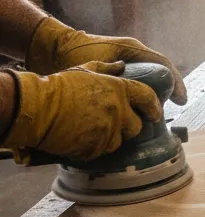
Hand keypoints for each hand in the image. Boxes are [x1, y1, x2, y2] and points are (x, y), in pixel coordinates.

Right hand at [2, 63, 163, 162]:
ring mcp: (107, 129)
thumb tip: (121, 65)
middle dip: (128, 128)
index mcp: (119, 89)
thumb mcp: (84, 70)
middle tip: (114, 125)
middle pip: (136, 127)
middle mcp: (118, 110)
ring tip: (91, 131)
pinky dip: (92, 148)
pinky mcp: (95, 146)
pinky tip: (81, 140)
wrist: (36, 106)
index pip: (148, 98)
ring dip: (109, 139)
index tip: (155, 114)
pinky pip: (100, 151)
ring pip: (118, 142)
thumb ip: (106, 68)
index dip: (154, 108)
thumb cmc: (58, 86)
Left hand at [27, 17, 186, 104]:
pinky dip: (141, 96)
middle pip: (160, 73)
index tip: (182, 101)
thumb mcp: (96, 62)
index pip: (163, 64)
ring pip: (150, 79)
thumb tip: (133, 99)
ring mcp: (128, 62)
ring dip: (154, 95)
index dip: (176, 83)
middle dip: (168, 91)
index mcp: (133, 49)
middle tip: (168, 110)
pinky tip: (138, 111)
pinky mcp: (120, 70)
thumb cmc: (75, 51)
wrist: (55, 46)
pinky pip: (138, 83)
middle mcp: (135, 55)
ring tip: (154, 114)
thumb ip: (113, 73)